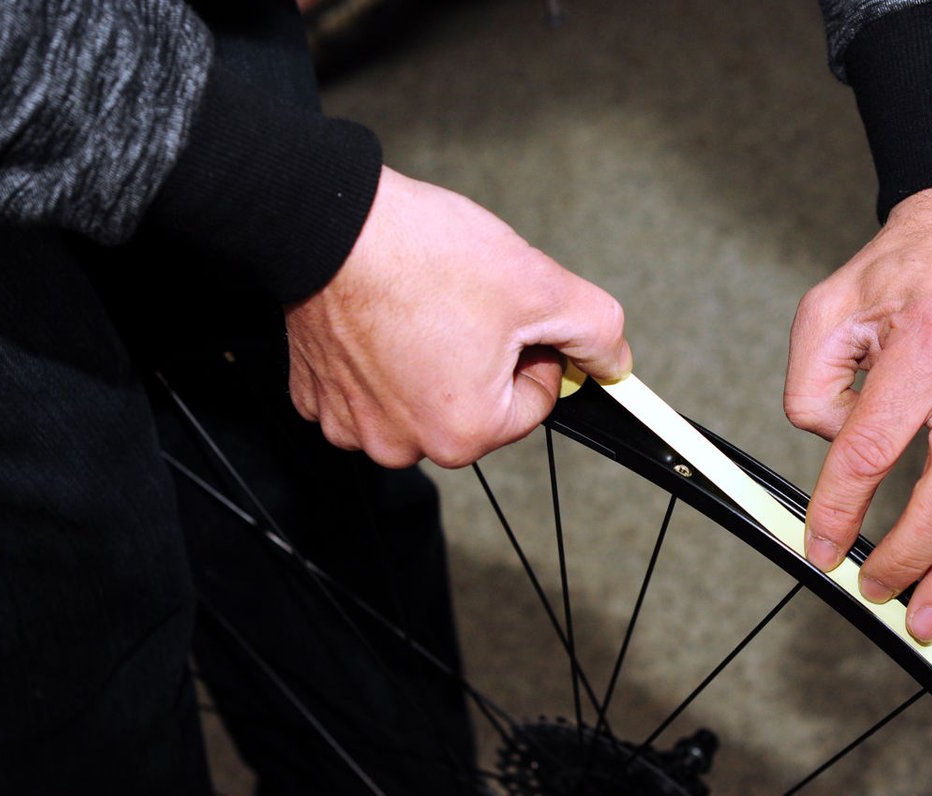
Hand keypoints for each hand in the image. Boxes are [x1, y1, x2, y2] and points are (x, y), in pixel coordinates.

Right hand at [285, 166, 631, 467]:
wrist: (330, 222)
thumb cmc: (421, 256)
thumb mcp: (539, 285)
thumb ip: (597, 331)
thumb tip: (614, 361)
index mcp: (464, 432)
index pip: (534, 402)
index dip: (532, 349)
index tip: (509, 313)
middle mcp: (403, 444)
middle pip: (477, 406)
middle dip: (482, 358)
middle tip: (464, 304)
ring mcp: (352, 424)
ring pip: (423, 397)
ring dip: (431, 359)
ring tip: (422, 306)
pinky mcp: (317, 396)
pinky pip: (370, 388)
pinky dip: (382, 359)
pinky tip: (384, 318)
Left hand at [783, 181, 931, 642]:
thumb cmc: (902, 268)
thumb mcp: (826, 311)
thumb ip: (811, 390)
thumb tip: (834, 459)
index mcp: (928, 347)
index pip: (873, 450)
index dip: (840, 509)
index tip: (820, 546)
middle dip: (910, 559)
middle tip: (877, 595)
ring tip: (930, 620)